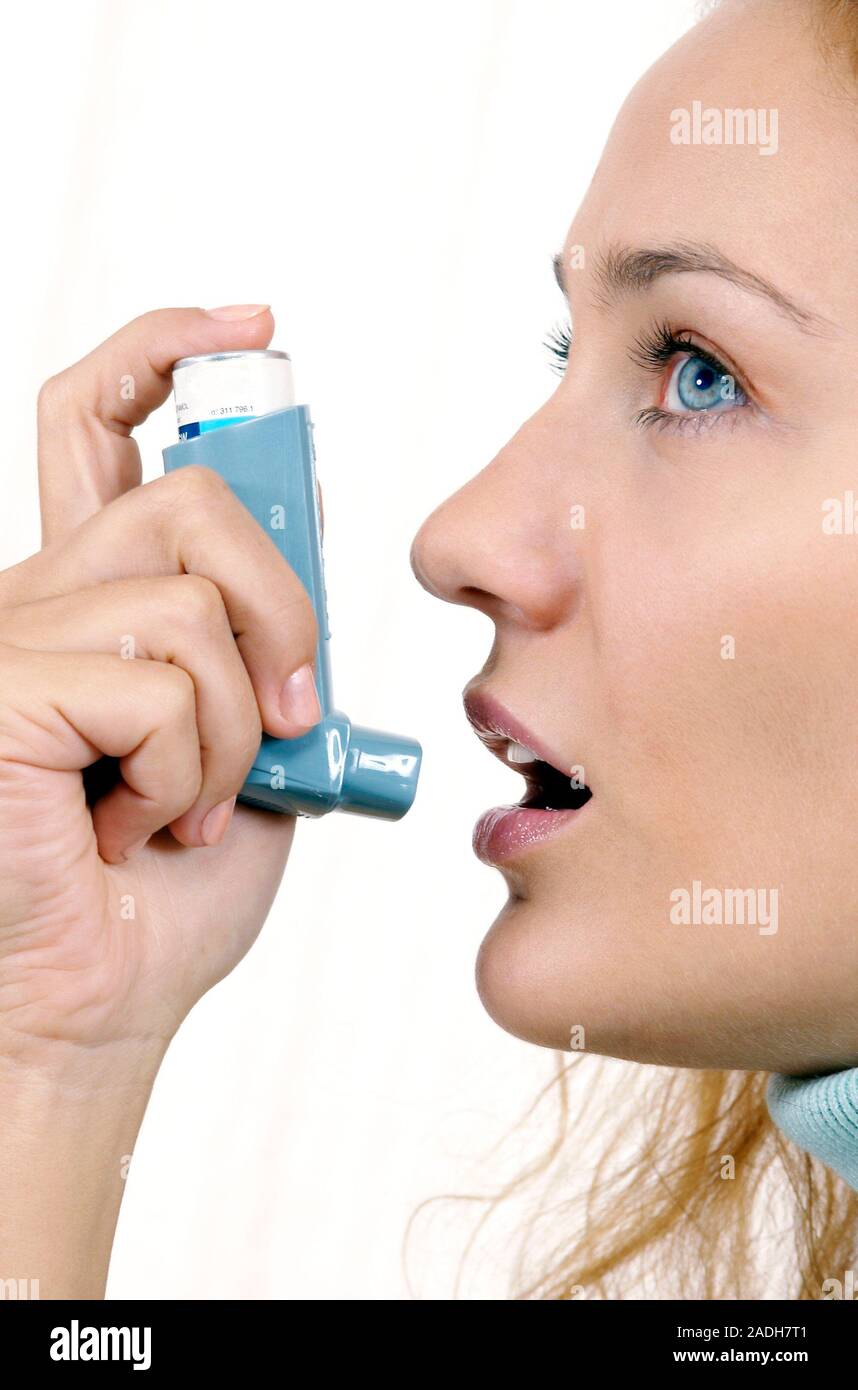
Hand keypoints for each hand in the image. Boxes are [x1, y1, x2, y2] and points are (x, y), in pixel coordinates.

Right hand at [0, 306, 319, 1075]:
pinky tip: (142, 824)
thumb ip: (263, 633)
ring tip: (193, 802)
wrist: (106, 996)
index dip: (168, 347)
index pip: (99, 416)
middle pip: (190, 495)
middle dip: (284, 606)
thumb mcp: (254, 736)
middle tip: (289, 714)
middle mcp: (33, 589)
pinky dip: (197, 768)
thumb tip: (303, 525)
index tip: (255, 328)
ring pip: (194, 599)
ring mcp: (5, 633)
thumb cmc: (172, 884)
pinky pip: (161, 680)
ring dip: (241, 725)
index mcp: (88, 590)